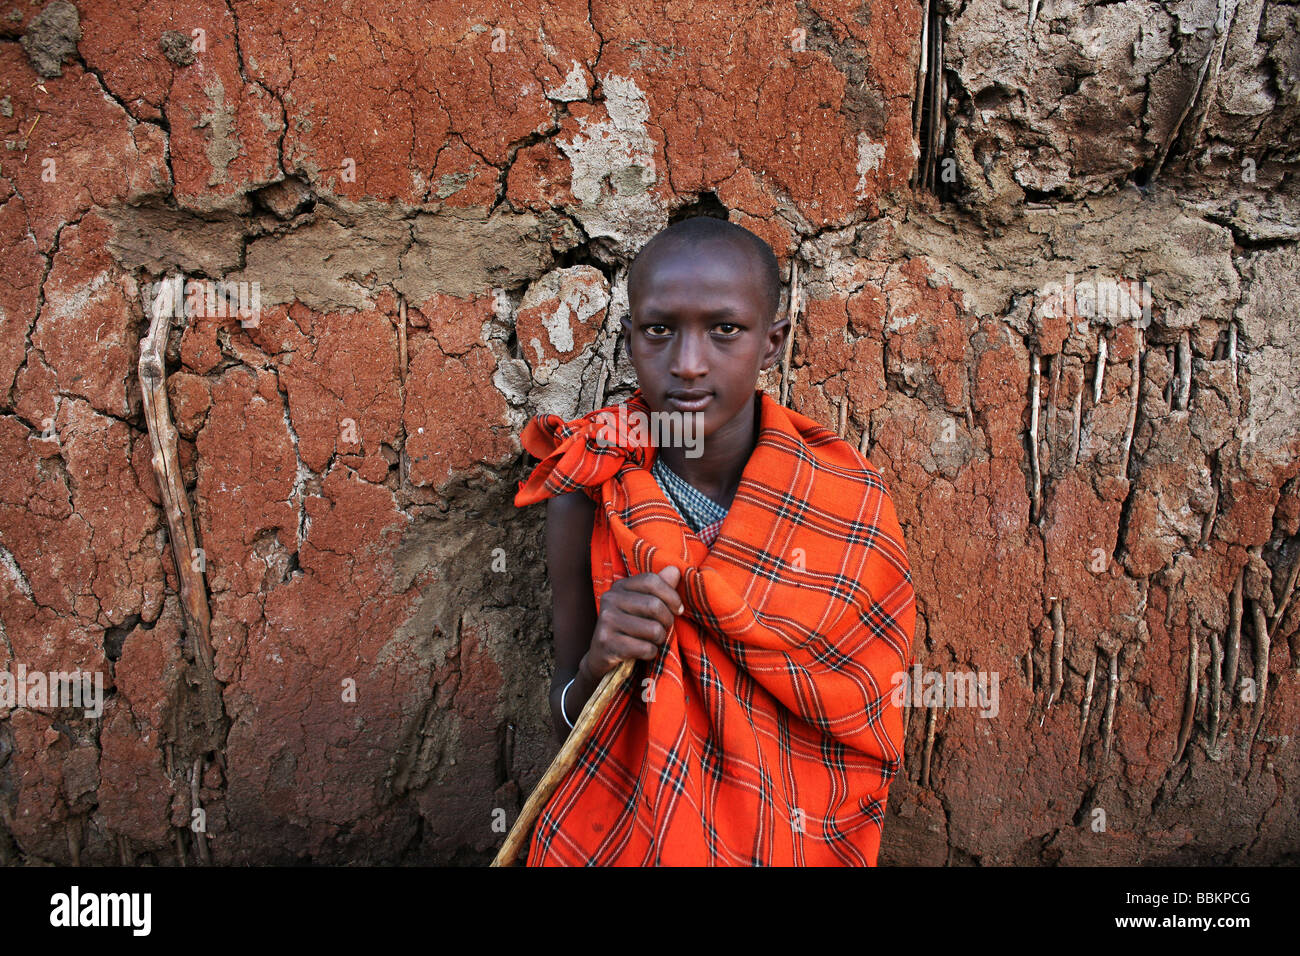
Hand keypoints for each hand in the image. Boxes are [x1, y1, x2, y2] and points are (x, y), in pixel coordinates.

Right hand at [580, 566, 683, 681]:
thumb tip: (675, 570)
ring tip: (651, 640)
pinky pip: (645, 648)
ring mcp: (606, 621)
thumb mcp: (643, 605)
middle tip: (664, 629)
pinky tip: (642, 651)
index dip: (671, 595)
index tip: (678, 609)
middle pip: (654, 605)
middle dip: (667, 621)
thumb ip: (659, 587)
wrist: (601, 655)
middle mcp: (610, 599)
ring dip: (659, 639)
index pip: (651, 580)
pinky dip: (650, 653)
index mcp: (620, 586)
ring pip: (653, 629)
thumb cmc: (629, 627)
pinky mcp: (607, 642)